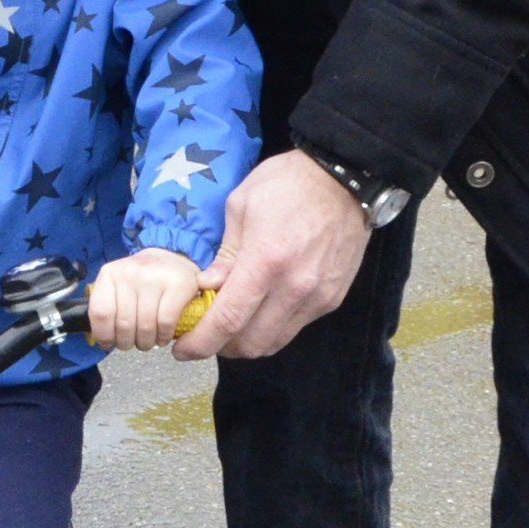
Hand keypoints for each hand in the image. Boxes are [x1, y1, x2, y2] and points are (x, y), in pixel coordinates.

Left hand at [88, 247, 210, 352]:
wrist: (173, 259)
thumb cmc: (142, 281)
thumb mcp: (117, 286)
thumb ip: (107, 308)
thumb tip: (102, 342)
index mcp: (109, 274)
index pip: (100, 313)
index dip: (104, 335)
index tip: (109, 343)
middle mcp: (130, 273)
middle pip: (124, 324)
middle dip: (127, 343)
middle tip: (132, 343)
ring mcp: (154, 277)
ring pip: (145, 327)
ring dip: (146, 342)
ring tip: (148, 341)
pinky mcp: (178, 284)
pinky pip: (166, 322)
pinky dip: (164, 336)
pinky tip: (163, 336)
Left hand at [173, 150, 373, 363]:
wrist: (346, 178)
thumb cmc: (287, 183)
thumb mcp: (241, 206)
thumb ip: (225, 254)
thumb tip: (207, 287)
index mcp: (266, 261)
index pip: (228, 321)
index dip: (200, 342)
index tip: (181, 349)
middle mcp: (295, 286)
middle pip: (250, 343)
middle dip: (220, 347)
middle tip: (202, 335)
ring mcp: (318, 296)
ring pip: (274, 342)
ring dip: (246, 343)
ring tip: (228, 327)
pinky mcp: (332, 298)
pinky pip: (294, 327)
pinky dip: (271, 329)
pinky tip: (259, 311)